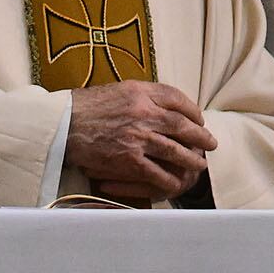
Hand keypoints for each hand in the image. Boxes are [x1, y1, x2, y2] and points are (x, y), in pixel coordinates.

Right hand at [64, 79, 217, 203]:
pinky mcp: (128, 159)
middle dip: (200, 135)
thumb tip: (164, 104)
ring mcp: (137, 136)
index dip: (192, 110)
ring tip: (200, 163)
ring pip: (174, 149)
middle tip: (211, 143)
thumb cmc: (86, 106)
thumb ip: (142, 95)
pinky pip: (155, 172)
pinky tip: (175, 183)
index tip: (199, 119)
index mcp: (141, 91)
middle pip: (181, 124)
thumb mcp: (117, 89)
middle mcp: (143, 112)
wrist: (62, 125)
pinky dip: (168, 179)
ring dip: (191, 158)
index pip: (176, 98)